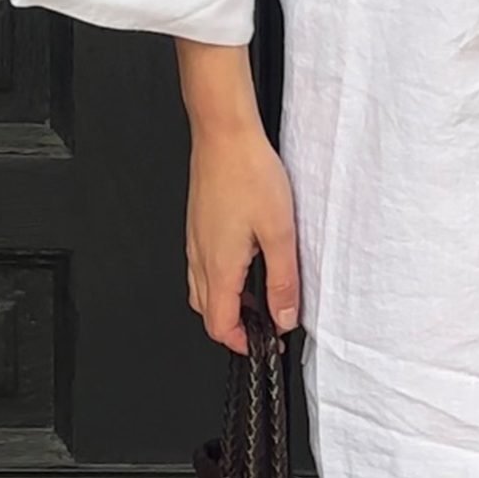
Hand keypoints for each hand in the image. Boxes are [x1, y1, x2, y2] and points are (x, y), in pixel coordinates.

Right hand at [184, 118, 299, 351]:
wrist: (223, 134)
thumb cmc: (247, 172)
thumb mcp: (279, 233)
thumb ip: (283, 281)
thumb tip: (284, 316)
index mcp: (218, 266)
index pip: (219, 325)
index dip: (241, 343)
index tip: (263, 343)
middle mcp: (199, 257)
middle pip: (206, 312)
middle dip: (233, 326)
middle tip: (264, 323)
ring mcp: (195, 241)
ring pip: (202, 290)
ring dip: (227, 303)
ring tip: (258, 296)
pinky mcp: (197, 226)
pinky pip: (202, 267)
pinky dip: (221, 280)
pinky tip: (245, 263)